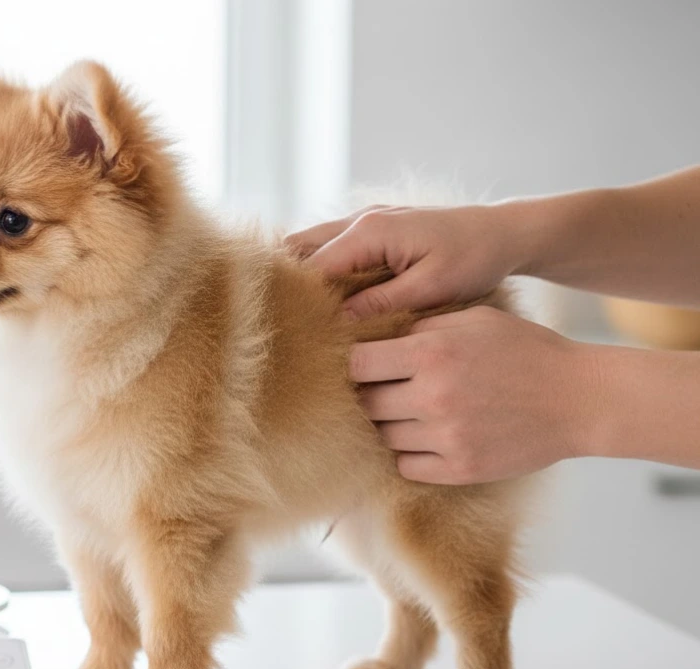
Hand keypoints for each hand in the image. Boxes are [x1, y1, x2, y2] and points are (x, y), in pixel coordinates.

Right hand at [287, 204, 530, 314]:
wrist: (504, 231)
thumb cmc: (474, 257)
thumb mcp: (432, 286)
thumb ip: (383, 302)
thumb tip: (339, 321)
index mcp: (371, 231)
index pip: (314, 264)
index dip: (298, 296)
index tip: (289, 329)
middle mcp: (361, 219)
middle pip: (301, 245)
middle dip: (289, 280)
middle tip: (284, 319)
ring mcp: (367, 219)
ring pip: (314, 243)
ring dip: (304, 273)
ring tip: (299, 312)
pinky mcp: (376, 227)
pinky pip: (334, 245)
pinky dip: (323, 267)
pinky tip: (325, 298)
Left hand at [353, 306, 597, 483]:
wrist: (580, 399)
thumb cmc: (526, 351)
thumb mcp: (474, 320)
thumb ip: (423, 328)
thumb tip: (376, 336)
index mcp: (431, 353)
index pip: (357, 363)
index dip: (357, 363)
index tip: (367, 364)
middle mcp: (432, 396)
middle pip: (365, 403)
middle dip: (372, 395)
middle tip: (387, 390)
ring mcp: (446, 437)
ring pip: (383, 436)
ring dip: (391, 425)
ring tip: (413, 412)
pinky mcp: (460, 469)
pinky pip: (406, 466)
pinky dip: (410, 454)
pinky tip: (427, 438)